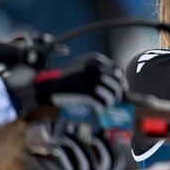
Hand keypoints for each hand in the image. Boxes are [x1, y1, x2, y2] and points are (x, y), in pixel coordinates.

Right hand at [4, 54, 124, 115]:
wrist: (47, 85)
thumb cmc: (65, 79)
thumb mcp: (82, 68)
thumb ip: (98, 72)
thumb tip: (119, 82)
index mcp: (95, 59)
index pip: (118, 70)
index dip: (122, 82)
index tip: (122, 90)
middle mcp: (96, 68)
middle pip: (117, 83)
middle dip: (117, 94)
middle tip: (113, 101)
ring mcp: (91, 80)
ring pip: (112, 95)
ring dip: (110, 102)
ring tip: (105, 106)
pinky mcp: (86, 93)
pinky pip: (103, 104)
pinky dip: (102, 109)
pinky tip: (99, 109)